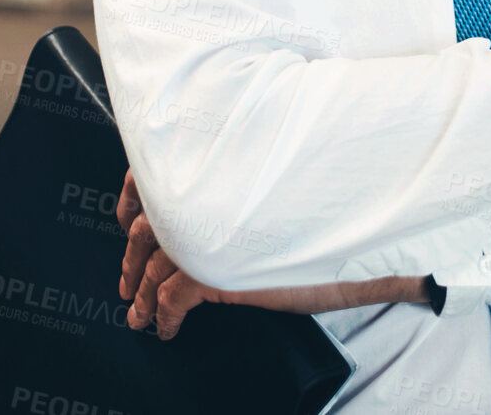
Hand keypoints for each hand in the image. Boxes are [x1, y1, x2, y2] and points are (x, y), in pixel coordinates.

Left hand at [115, 167, 431, 338]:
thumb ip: (244, 180)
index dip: (133, 199)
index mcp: (222, 164)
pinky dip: (163, 314)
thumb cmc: (331, 205)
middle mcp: (208, 192)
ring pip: (154, 262)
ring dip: (142, 291)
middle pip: (150, 225)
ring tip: (139, 313)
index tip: (127, 220)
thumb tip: (219, 192)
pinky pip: (173, 296)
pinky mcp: (216, 270)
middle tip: (127, 282)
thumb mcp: (281, 183)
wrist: (363, 239)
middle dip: (132, 258)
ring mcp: (208, 230)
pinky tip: (166, 326)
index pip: (156, 173)